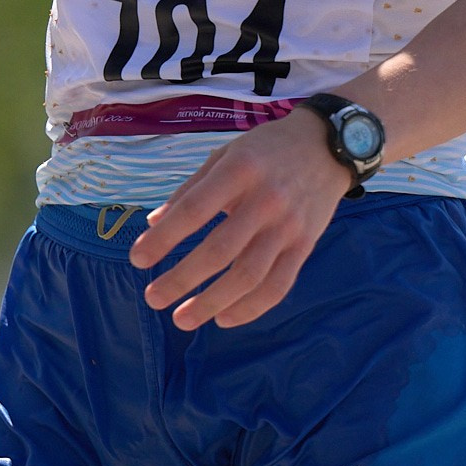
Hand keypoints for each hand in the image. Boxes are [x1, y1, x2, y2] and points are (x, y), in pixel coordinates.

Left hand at [128, 109, 351, 328]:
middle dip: (181, 279)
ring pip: (248, 276)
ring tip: (182, 318)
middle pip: (219, 250)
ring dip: (212, 303)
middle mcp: (265, 200)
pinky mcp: (305, 246)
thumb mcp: (225, 155)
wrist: (328, 146)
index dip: (164, 238)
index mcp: (238, 170)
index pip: (194, 210)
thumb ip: (190, 190)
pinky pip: (278, 286)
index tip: (138, 258)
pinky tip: (224, 319)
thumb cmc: (266, 149)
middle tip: (152, 298)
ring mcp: (288, 227)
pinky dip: (250, 308)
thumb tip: (155, 224)